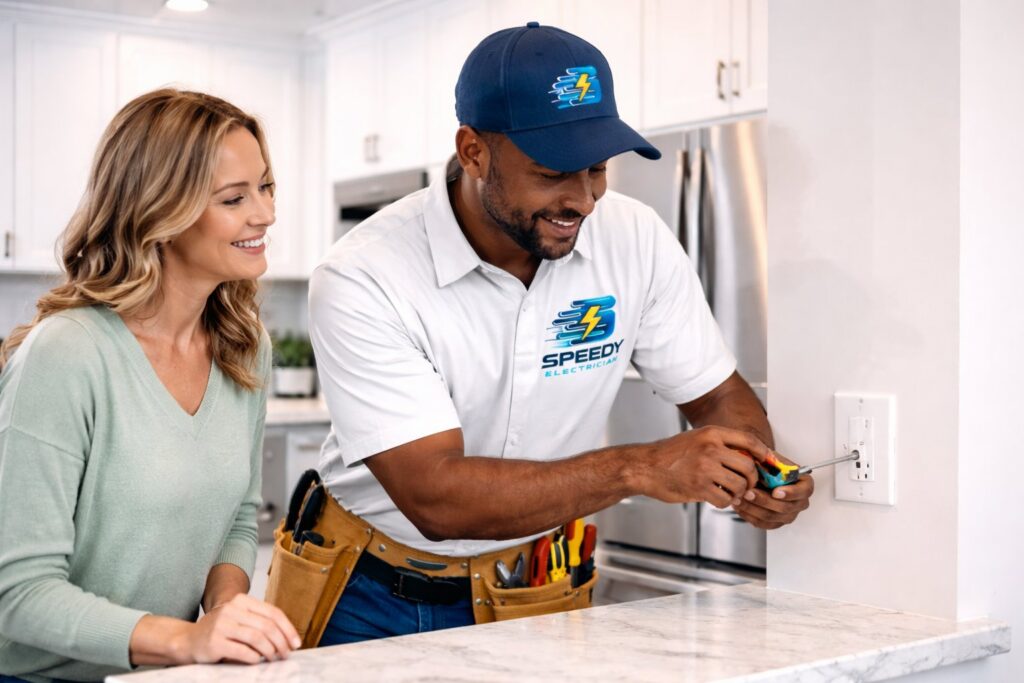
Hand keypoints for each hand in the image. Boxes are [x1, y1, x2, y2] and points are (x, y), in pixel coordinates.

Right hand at [175, 593, 300, 663]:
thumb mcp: (240, 619)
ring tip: (274, 658)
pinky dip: (254, 658)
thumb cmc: (220, 631)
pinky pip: (242, 651)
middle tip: (286, 654)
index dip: (288, 629)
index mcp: (241, 600)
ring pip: (257, 638)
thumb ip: (259, 623)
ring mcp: (222, 625)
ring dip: (270, 651)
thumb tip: (288, 638)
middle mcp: (231, 609)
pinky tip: (257, 661)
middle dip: (281, 642)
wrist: (188, 640)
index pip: (273, 613)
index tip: (296, 643)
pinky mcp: (214, 642)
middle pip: (267, 626)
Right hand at [640, 426, 770, 507]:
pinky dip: (725, 503)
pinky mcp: (699, 487)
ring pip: (740, 485)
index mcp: (711, 434)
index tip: (768, 462)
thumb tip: (747, 457)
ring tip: (731, 494)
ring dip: (739, 494)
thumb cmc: (670, 454)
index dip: (763, 453)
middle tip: (748, 485)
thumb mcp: (695, 439)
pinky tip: (718, 499)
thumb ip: (719, 445)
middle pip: (748, 466)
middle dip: (752, 480)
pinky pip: (725, 499)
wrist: (644, 466)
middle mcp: (711, 448)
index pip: (749, 441)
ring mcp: (705, 468)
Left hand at [732, 452, 813, 528]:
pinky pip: (762, 524)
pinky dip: (749, 515)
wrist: (761, 474)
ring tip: (739, 499)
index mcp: (804, 484)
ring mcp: (788, 515)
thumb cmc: (769, 466)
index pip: (804, 491)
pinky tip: (739, 506)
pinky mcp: (775, 523)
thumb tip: (761, 458)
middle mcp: (799, 502)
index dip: (791, 493)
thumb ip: (770, 460)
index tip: (776, 491)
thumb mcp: (771, 458)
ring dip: (753, 508)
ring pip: (771, 517)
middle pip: (785, 507)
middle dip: (764, 500)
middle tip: (749, 493)